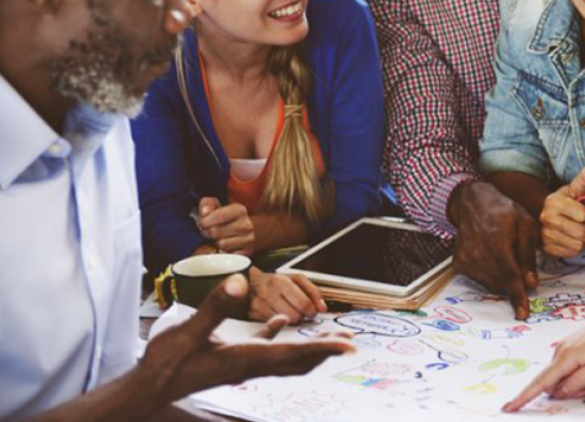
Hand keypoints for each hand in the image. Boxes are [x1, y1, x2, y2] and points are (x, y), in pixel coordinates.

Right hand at [137, 274, 352, 404]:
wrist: (149, 387)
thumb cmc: (166, 363)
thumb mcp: (189, 331)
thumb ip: (216, 306)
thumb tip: (240, 281)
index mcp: (246, 358)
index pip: (294, 354)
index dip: (323, 349)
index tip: (348, 346)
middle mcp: (250, 365)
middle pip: (297, 361)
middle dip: (324, 351)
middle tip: (349, 343)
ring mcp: (242, 365)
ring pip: (285, 358)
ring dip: (307, 348)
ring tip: (328, 338)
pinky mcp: (231, 360)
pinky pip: (264, 350)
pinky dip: (278, 339)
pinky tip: (281, 323)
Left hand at [197, 197, 254, 255]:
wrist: (248, 228)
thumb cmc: (228, 218)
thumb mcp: (218, 205)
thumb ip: (207, 204)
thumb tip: (204, 212)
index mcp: (239, 210)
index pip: (218, 216)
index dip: (205, 221)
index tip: (202, 223)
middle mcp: (246, 225)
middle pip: (216, 232)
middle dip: (206, 233)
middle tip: (206, 231)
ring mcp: (248, 240)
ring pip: (221, 245)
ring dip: (215, 243)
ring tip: (215, 239)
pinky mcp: (247, 252)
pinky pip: (227, 255)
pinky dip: (222, 253)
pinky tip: (222, 247)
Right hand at [247, 268, 326, 323]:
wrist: (248, 283)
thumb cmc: (276, 282)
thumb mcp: (296, 279)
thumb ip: (313, 291)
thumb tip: (323, 308)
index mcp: (280, 281)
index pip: (303, 304)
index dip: (312, 311)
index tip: (312, 311)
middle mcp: (268, 293)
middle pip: (295, 317)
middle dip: (302, 316)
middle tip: (300, 312)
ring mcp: (258, 306)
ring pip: (285, 323)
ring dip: (291, 320)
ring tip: (288, 311)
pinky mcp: (252, 316)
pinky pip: (274, 326)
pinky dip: (279, 322)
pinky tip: (277, 315)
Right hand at [447, 180, 540, 319]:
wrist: (473, 203)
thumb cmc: (504, 211)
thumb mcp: (526, 225)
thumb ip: (528, 255)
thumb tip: (531, 283)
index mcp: (497, 240)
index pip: (510, 275)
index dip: (517, 296)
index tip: (523, 314)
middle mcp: (477, 252)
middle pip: (501, 282)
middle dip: (515, 285)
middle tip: (523, 272)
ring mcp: (465, 259)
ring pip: (491, 284)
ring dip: (504, 281)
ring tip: (507, 258)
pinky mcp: (459, 263)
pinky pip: (480, 280)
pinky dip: (492, 276)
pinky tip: (494, 259)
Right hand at [502, 292, 584, 412]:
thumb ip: (577, 382)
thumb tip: (558, 392)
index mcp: (566, 356)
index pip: (541, 382)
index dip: (524, 397)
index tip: (508, 407)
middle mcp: (561, 351)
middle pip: (555, 383)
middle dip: (573, 391)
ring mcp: (565, 349)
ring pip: (564, 378)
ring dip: (580, 383)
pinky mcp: (571, 348)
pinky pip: (570, 369)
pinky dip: (582, 375)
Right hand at [540, 167, 584, 258]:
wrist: (546, 212)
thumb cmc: (565, 200)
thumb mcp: (574, 187)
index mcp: (554, 202)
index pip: (583, 215)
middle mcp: (546, 219)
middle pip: (582, 233)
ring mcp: (545, 235)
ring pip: (578, 246)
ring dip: (584, 241)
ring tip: (581, 231)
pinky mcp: (546, 248)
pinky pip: (570, 253)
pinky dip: (575, 247)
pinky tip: (573, 238)